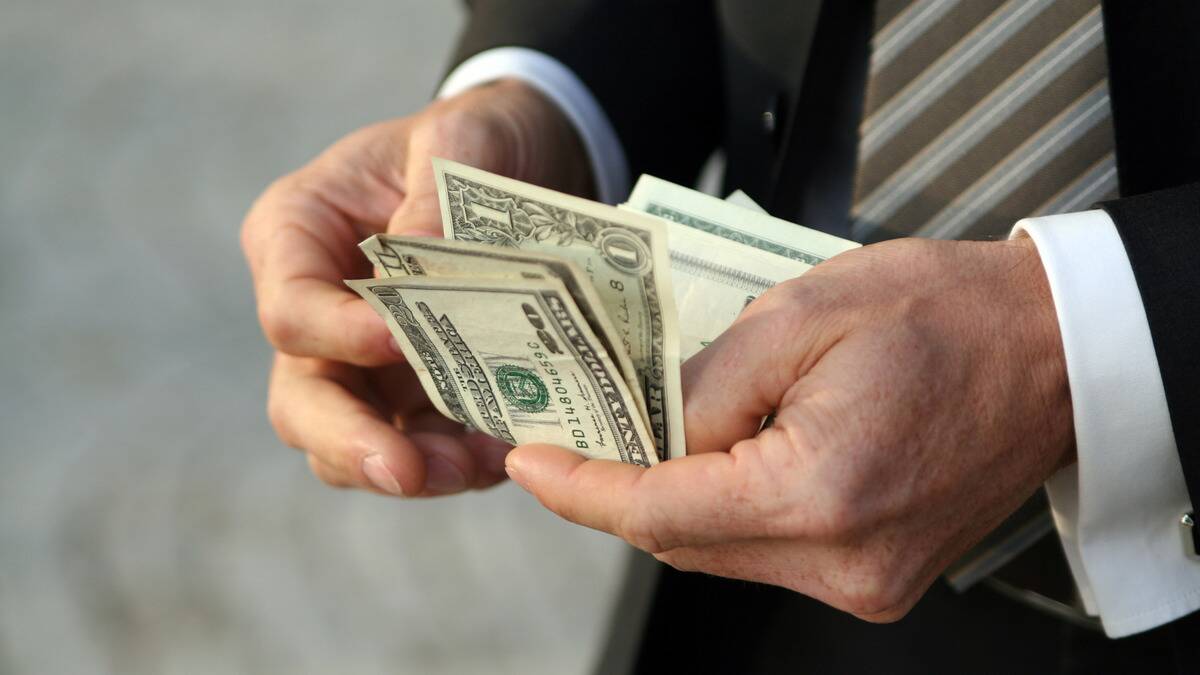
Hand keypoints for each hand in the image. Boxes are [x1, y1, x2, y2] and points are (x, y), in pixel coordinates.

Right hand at [241, 79, 593, 495]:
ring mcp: (364, 363)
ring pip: (355, 442)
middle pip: (302, 401)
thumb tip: (420, 267)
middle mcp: (319, 310)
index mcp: (297, 234)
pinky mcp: (417, 394)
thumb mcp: (458, 137)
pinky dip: (458, 462)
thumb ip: (434, 196)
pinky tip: (504, 454)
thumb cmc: (472, 139)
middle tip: (408, 471)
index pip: (291, 310)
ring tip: (476, 467)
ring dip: (413, 468)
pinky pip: (422, 446)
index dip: (339, 336)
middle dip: (352, 442)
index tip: (401, 343)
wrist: (523, 160)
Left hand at [503, 237, 1073, 619]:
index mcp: (821, 493)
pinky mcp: (876, 577)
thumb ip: (705, 382)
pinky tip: (715, 458)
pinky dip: (725, 509)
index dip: (581, 488)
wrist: (1051, 348)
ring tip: (646, 434)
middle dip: (619, 488)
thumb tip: (646, 425)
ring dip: (672, 497)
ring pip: (719, 551)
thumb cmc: (949, 315)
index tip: (530, 462)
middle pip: (681, 541)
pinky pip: (765, 553)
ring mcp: (865, 580)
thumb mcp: (802, 312)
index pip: (658, 511)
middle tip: (575, 433)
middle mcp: (844, 560)